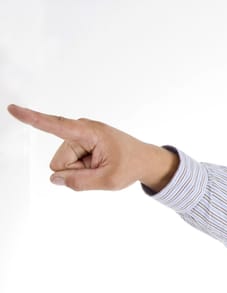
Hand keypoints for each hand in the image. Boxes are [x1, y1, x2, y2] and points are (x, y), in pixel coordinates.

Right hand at [7, 104, 178, 191]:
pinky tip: (97, 164)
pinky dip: (82, 169)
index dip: (33, 118)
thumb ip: (80, 182)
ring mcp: (80, 137)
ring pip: (63, 165)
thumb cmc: (131, 165)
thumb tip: (55, 179)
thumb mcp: (109, 180)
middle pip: (59, 162)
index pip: (56, 125)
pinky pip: (70, 164)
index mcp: (90, 132)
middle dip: (75, 171)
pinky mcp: (80, 143)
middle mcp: (82, 130)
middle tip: (99, 169)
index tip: (12, 108)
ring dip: (80, 170)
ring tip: (101, 166)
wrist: (145, 160)